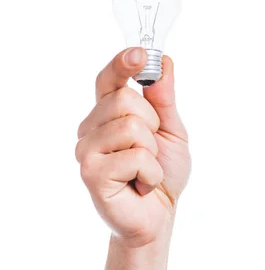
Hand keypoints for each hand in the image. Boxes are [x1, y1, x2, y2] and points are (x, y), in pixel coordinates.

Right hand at [76, 48, 190, 247]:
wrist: (159, 215)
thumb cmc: (163, 172)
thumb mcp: (171, 131)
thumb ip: (164, 99)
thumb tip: (163, 62)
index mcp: (109, 113)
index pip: (108, 79)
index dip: (121, 63)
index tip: (139, 54)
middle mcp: (92, 128)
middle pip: (126, 99)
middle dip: (153, 124)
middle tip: (151, 150)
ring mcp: (87, 150)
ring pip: (132, 126)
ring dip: (153, 152)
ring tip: (144, 169)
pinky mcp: (90, 173)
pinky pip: (136, 157)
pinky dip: (151, 174)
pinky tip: (140, 185)